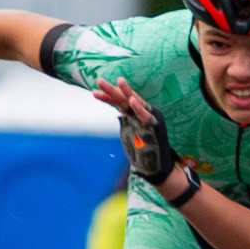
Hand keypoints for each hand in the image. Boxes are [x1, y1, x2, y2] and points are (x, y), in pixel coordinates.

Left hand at [97, 79, 197, 206]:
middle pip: (124, 99)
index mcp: (133, 114)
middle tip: (99, 80)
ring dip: (127, 92)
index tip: (93, 92)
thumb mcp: (130, 134)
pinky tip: (132, 100)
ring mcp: (149, 118)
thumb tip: (121, 114)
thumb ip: (126, 123)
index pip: (118, 102)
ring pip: (136, 102)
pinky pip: (146, 116)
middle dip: (112, 89)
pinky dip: (139, 108)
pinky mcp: (155, 127)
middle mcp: (141, 113)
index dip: (107, 97)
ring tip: (119, 81)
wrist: (155, 167)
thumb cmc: (142, 152)